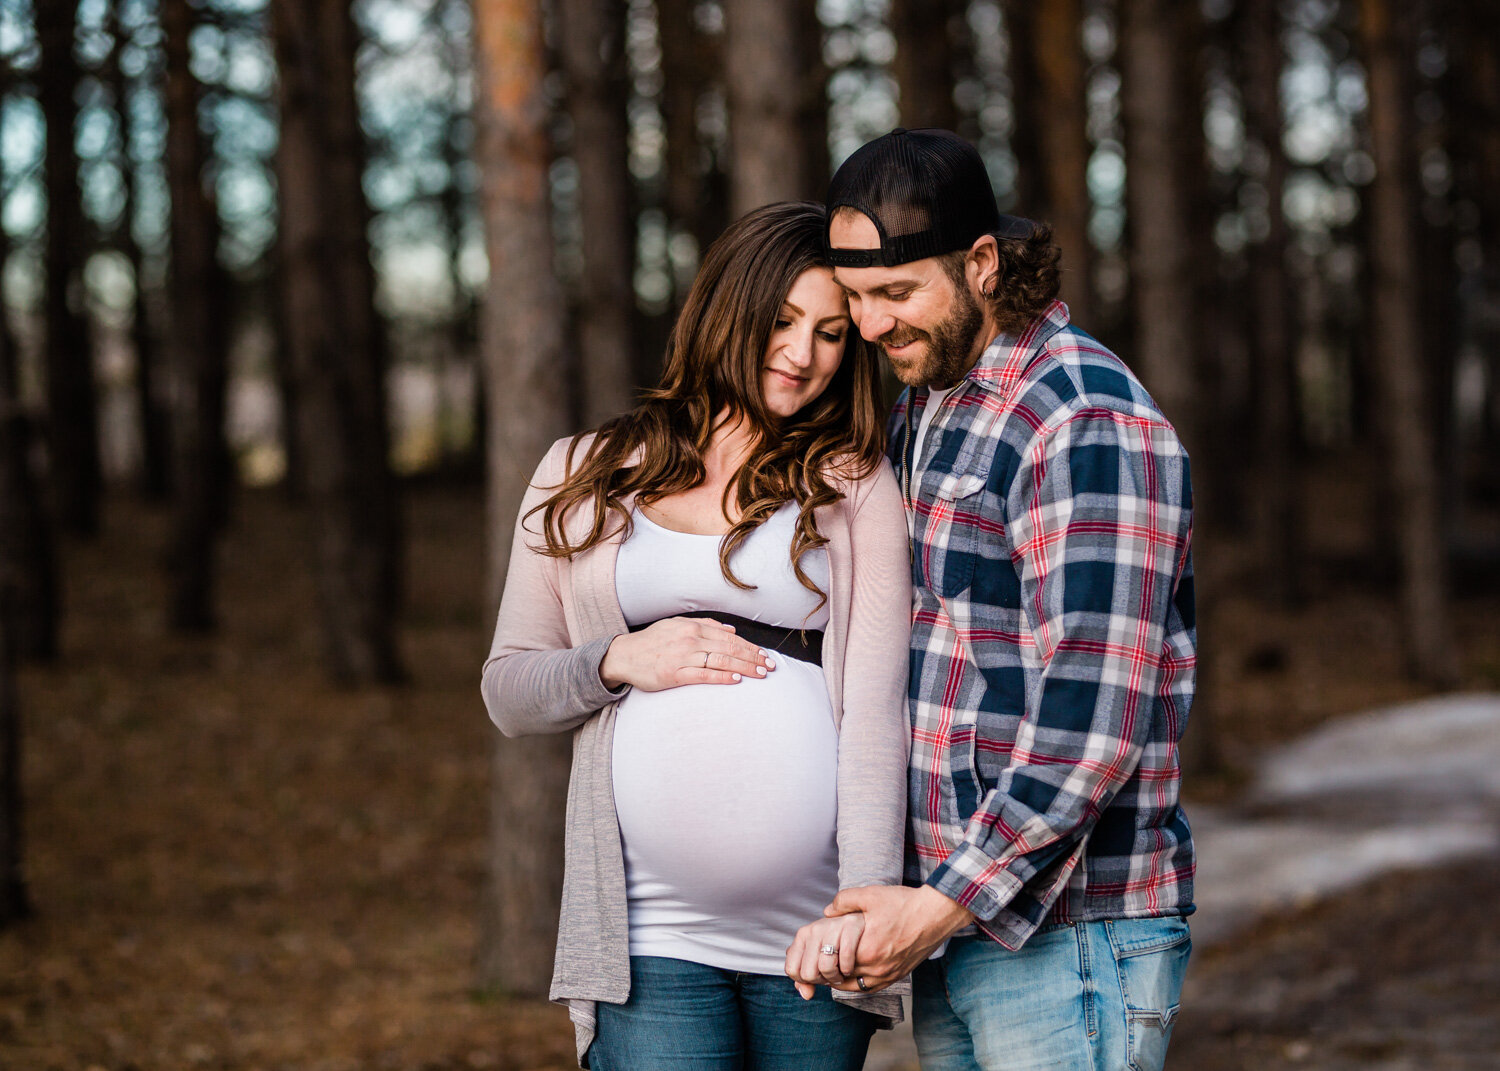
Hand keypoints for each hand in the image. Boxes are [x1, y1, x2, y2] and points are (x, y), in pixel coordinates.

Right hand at [599, 617, 774, 690]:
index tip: (765, 655)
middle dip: (754, 658)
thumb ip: (704, 626)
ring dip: (744, 668)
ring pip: (721, 661)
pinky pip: (703, 675)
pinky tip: (736, 680)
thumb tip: (731, 630)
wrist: (625, 655)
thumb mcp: (677, 625)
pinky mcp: (675, 674)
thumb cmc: (652, 642)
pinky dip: (721, 677)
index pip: (730, 638)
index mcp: (693, 628)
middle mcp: (690, 640)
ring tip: (760, 674)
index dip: (750, 647)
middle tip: (771, 667)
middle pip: (730, 649)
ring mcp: (683, 657)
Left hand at [784, 912, 864, 998]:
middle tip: (833, 976)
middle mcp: (814, 930)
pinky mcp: (850, 926)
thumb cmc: (839, 940)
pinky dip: (848, 968)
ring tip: (842, 973)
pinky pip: (844, 957)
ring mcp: (831, 926)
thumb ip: (806, 976)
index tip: (818, 976)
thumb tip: (805, 994)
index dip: (806, 980)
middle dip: (822, 981)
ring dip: (836, 977)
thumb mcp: (818, 956)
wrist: (862, 920)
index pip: (792, 969)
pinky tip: (850, 967)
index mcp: (802, 936)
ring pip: (825, 967)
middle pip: (808, 973)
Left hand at [825, 885, 974, 993]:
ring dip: (844, 979)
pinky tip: (856, 972)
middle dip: (830, 970)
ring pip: (857, 987)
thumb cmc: (904, 904)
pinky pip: (873, 987)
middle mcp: (877, 969)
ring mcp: (889, 975)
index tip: (817, 951)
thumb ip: (844, 901)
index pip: (834, 963)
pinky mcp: (899, 975)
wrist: (936, 914)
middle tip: (821, 961)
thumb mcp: (870, 895)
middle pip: (843, 978)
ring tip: (835, 967)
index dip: (823, 958)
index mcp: (867, 950)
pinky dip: (861, 983)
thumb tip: (827, 911)